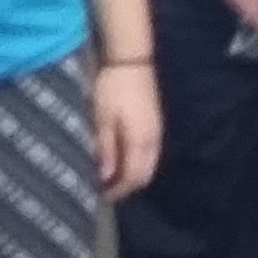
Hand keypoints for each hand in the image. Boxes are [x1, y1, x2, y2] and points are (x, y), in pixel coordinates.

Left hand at [92, 64, 163, 200]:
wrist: (132, 61)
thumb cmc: (113, 88)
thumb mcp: (103, 118)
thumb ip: (107, 148)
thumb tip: (106, 176)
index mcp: (140, 140)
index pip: (133, 177)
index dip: (118, 191)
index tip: (100, 196)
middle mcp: (153, 140)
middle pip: (145, 175)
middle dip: (127, 187)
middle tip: (105, 190)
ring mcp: (157, 131)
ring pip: (150, 165)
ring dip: (133, 175)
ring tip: (112, 177)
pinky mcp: (155, 124)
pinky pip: (151, 154)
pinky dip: (138, 163)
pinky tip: (123, 159)